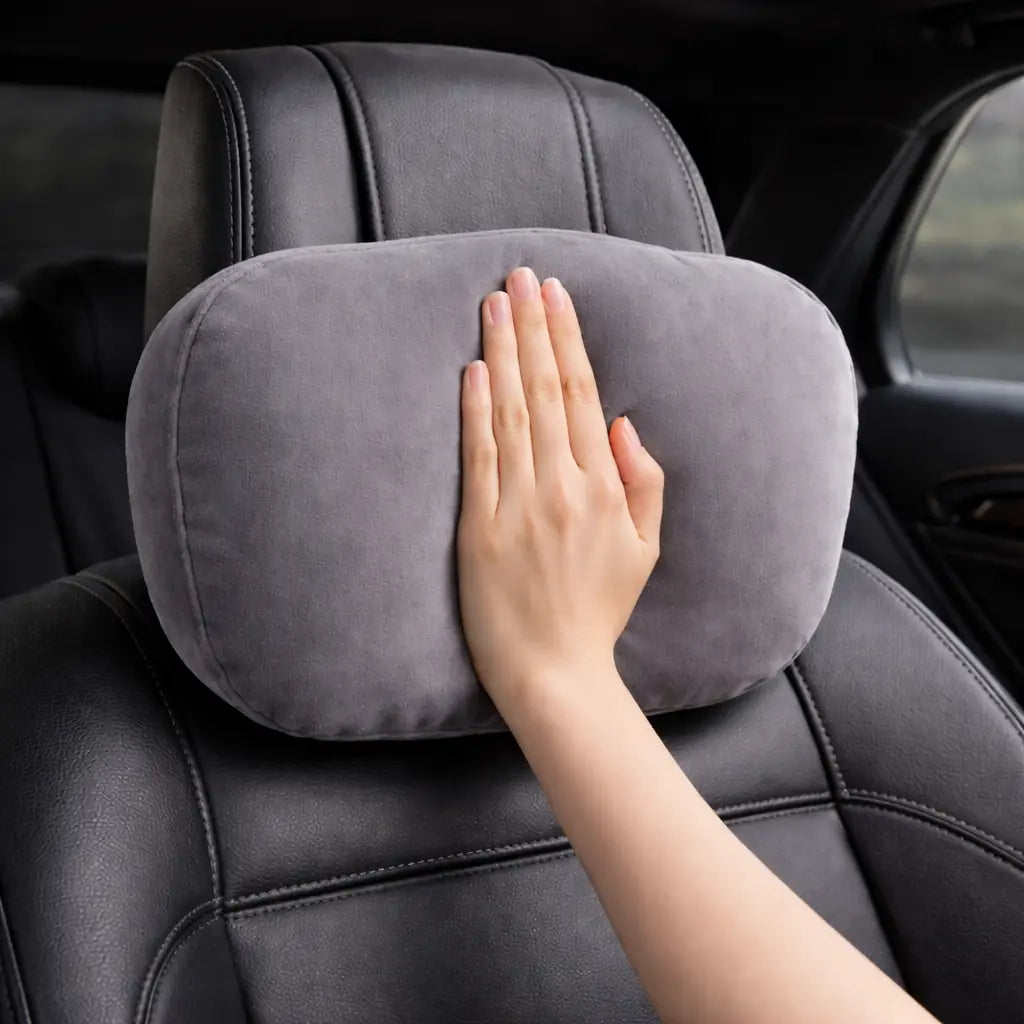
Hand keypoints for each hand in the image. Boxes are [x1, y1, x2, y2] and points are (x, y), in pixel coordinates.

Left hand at [457, 266, 664, 700]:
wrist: (555, 672)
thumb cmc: (600, 611)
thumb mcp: (646, 550)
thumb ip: (643, 482)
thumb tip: (622, 423)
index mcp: (604, 488)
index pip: (582, 395)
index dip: (567, 340)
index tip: (555, 295)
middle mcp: (562, 486)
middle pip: (544, 390)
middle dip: (532, 327)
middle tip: (519, 275)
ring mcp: (519, 506)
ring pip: (510, 412)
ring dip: (501, 353)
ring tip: (494, 304)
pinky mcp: (480, 528)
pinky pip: (479, 458)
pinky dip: (474, 410)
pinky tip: (471, 370)